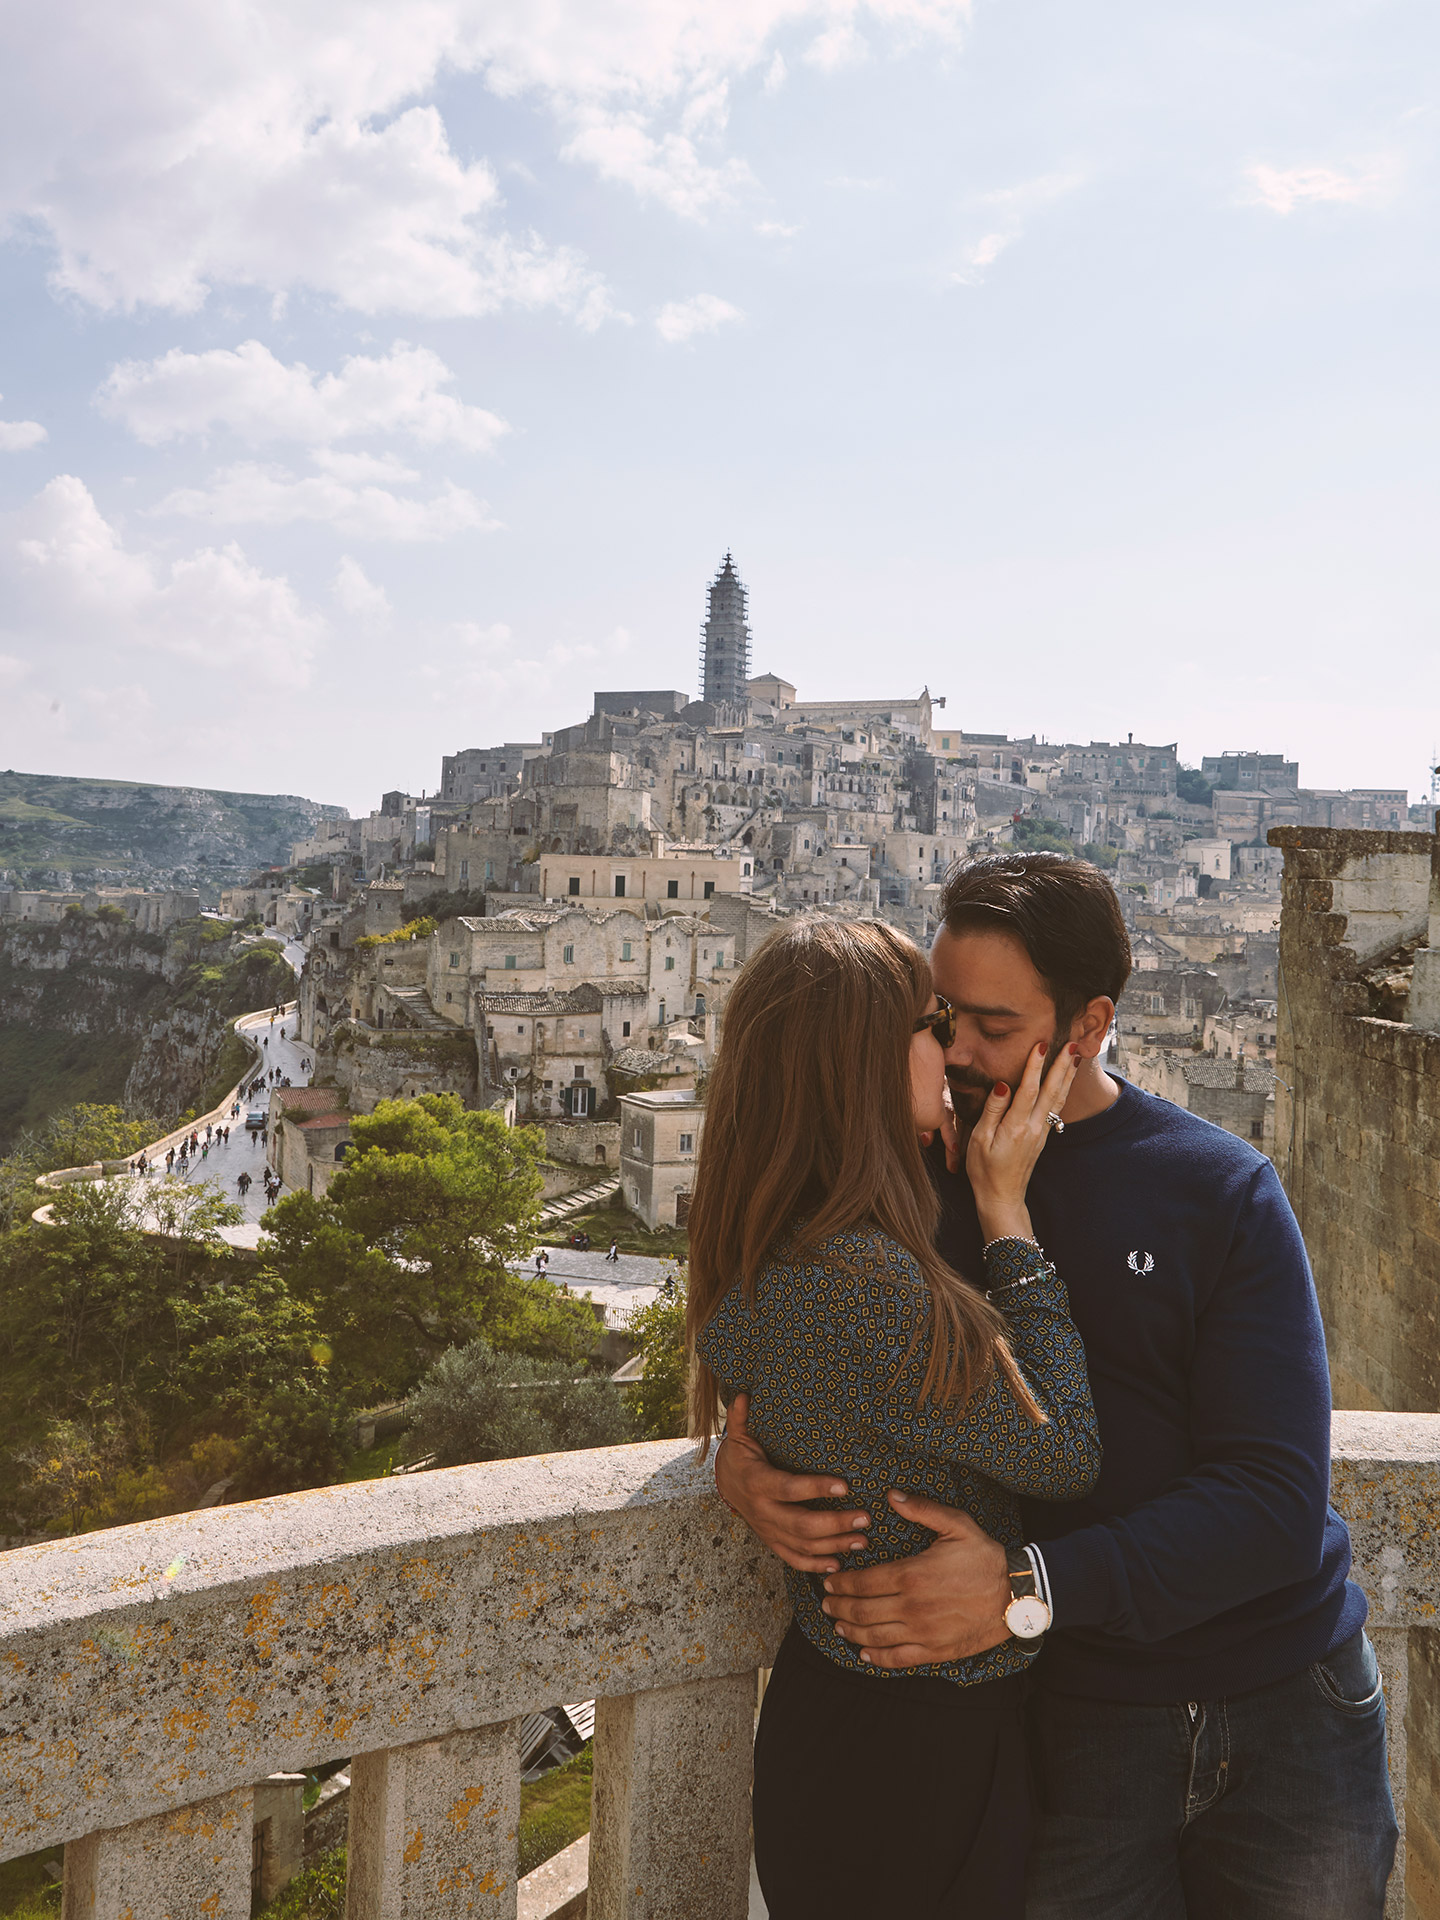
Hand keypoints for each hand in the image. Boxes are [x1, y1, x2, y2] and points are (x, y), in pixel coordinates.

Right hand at [715, 1394, 871, 1573]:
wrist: (726, 1484)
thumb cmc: (742, 1456)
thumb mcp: (740, 1437)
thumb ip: (742, 1418)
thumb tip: (745, 1394)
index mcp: (758, 1483)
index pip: (789, 1488)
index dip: (815, 1488)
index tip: (844, 1485)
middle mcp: (763, 1511)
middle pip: (801, 1524)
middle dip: (835, 1523)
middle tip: (864, 1518)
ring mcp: (768, 1530)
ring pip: (803, 1545)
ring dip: (834, 1545)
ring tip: (863, 1540)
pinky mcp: (772, 1542)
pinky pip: (793, 1559)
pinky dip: (815, 1565)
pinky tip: (839, 1564)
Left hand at [819, 1490, 1010, 1667]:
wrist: (1017, 1595)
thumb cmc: (986, 1557)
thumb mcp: (956, 1524)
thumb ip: (921, 1508)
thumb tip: (891, 1494)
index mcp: (912, 1575)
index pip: (863, 1582)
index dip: (841, 1583)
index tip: (829, 1580)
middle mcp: (912, 1607)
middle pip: (861, 1611)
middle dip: (838, 1606)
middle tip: (826, 1603)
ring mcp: (923, 1633)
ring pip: (874, 1637)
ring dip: (850, 1631)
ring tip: (838, 1624)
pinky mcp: (935, 1651)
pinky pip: (897, 1659)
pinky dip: (876, 1659)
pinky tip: (864, 1653)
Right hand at [967, 1041, 1079, 1242]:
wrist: (1002, 1197)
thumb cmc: (984, 1170)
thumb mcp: (979, 1140)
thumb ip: (992, 1111)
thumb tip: (1003, 1084)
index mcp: (1016, 1127)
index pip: (1028, 1089)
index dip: (1034, 1066)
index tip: (1040, 1045)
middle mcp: (1034, 1128)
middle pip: (1051, 1090)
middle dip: (1062, 1065)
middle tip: (1071, 1043)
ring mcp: (1041, 1132)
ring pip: (1058, 1098)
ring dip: (1068, 1075)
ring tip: (1076, 1055)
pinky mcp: (1042, 1136)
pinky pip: (1056, 1108)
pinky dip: (1063, 1090)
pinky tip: (1066, 1081)